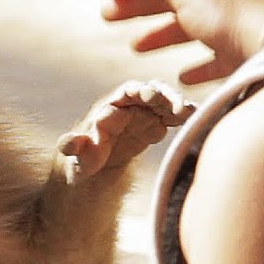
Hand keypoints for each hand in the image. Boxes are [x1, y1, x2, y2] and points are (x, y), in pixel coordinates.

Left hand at [57, 80, 194, 182]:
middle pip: (149, 93)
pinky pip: (171, 118)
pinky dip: (183, 117)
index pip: (125, 94)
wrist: (97, 172)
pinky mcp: (155, 127)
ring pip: (164, 104)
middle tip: (176, 105)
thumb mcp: (77, 159)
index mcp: (109, 108)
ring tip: (190, 113)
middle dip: (162, 95)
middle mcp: (128, 107)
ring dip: (177, 105)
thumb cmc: (83, 161)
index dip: (137, 92)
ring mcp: (144, 116)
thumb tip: (67, 144)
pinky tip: (196, 118)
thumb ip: (74, 149)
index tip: (149, 95)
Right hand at [103, 0, 263, 84]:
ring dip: (159, 35)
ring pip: (188, 28)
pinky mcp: (241, 55)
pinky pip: (214, 59)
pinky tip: (183, 76)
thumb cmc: (227, 16)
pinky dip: (196, 66)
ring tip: (135, 47)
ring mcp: (230, 26)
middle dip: (138, 6)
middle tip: (107, 17)